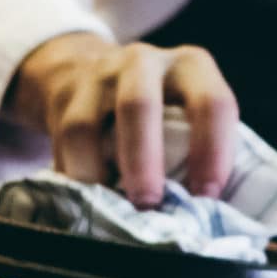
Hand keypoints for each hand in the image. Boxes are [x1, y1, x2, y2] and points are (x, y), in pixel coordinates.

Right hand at [12, 32, 238, 208]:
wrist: (94, 71)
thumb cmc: (161, 111)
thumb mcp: (189, 115)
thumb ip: (200, 152)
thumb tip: (210, 215)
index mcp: (191, 67)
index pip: (211, 102)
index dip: (212, 151)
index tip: (206, 195)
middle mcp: (144, 62)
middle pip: (137, 105)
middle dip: (143, 160)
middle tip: (149, 204)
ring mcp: (98, 76)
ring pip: (87, 124)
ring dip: (98, 172)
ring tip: (112, 208)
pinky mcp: (65, 96)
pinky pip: (63, 140)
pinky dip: (76, 175)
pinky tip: (88, 197)